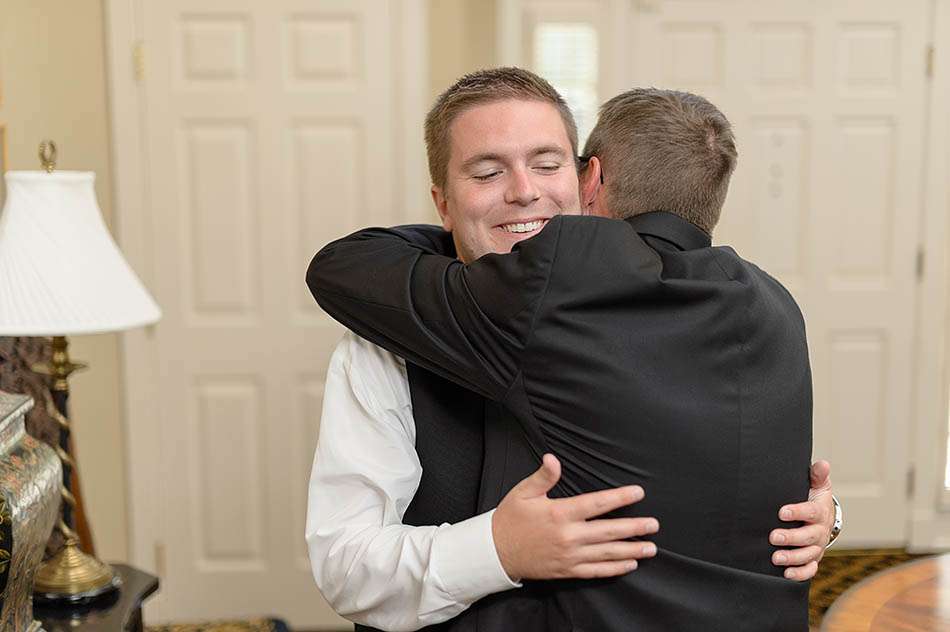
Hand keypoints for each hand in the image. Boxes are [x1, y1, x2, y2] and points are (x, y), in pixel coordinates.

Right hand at [492, 454, 658, 580]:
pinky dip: (614, 568)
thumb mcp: (523, 492)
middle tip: (654, 525)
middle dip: (634, 528)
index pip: (597, 504)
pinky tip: (629, 564)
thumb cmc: (511, 518)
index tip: (638, 493)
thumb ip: (543, 476)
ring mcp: (569, 556)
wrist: (496, 551)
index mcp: (560, 514)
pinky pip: (596, 571)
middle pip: (608, 531)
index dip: (620, 498)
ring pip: (607, 554)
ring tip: (650, 548)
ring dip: (631, 550)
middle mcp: (568, 536)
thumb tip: (553, 458)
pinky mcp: (567, 570)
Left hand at [769, 459, 833, 580]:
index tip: (781, 512)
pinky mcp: (813, 559)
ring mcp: (817, 546)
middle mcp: (820, 531)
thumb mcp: (817, 486)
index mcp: (819, 512)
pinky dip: (800, 573)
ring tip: (776, 558)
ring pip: (808, 555)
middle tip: (773, 537)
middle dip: (792, 538)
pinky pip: (810, 569)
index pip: (812, 512)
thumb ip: (817, 475)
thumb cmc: (813, 498)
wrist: (821, 517)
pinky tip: (787, 574)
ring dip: (793, 558)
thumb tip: (822, 464)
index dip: (798, 512)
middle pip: (809, 536)